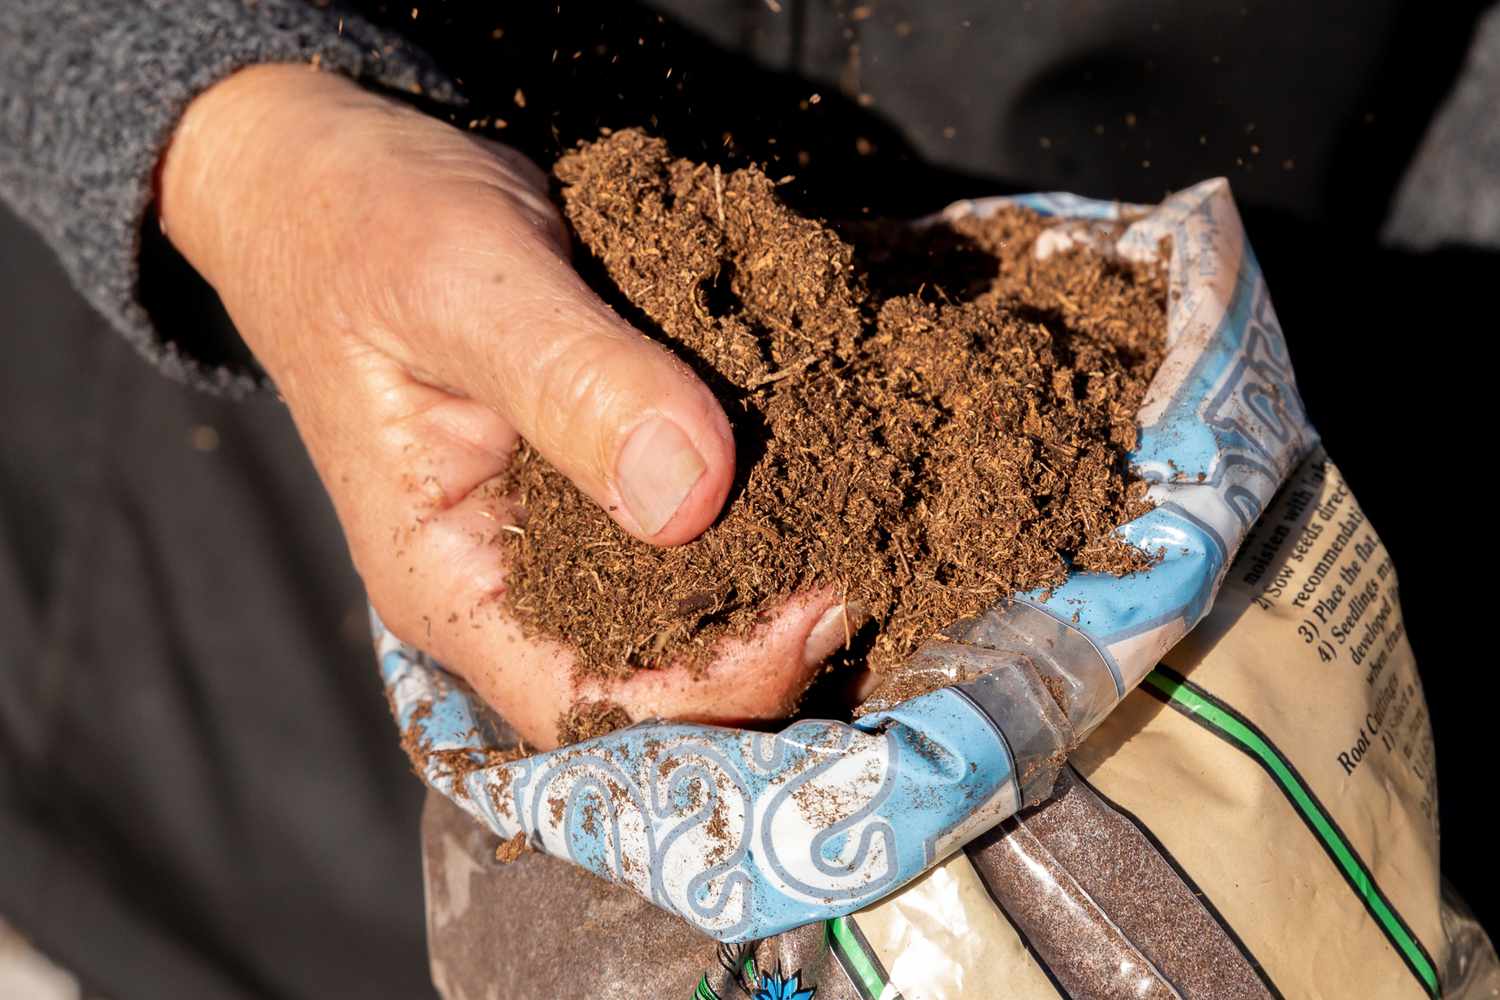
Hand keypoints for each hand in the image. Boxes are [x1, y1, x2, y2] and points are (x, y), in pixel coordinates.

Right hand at [158, 65, 850, 747]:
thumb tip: (693, 495)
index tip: (822, 600)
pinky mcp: (601, 472)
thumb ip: (571, 384)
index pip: (594, 707)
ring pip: (689, 602)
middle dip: (773, 635)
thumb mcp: (463, 287)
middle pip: (661, 676)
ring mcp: (560, 533)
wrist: (334, 174)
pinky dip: (765, 494)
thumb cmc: (364, 223)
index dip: (718, 688)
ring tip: (865, 500)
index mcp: (451, 580)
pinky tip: (827, 448)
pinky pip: (695, 514)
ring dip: (781, 567)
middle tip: (868, 542)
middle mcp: (512, 583)